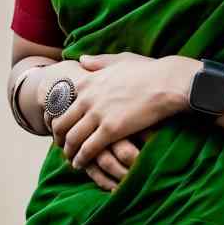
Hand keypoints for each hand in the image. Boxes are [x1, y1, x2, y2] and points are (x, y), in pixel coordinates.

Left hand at [49, 51, 189, 171]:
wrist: (167, 82)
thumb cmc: (147, 71)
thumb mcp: (119, 60)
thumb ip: (98, 61)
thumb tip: (81, 60)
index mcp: (88, 81)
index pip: (60, 101)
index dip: (56, 115)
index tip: (59, 125)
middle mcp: (87, 97)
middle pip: (61, 122)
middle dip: (58, 137)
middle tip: (61, 146)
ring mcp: (98, 114)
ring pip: (72, 138)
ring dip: (68, 151)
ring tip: (70, 159)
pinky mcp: (111, 130)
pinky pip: (88, 148)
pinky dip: (81, 159)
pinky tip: (80, 164)